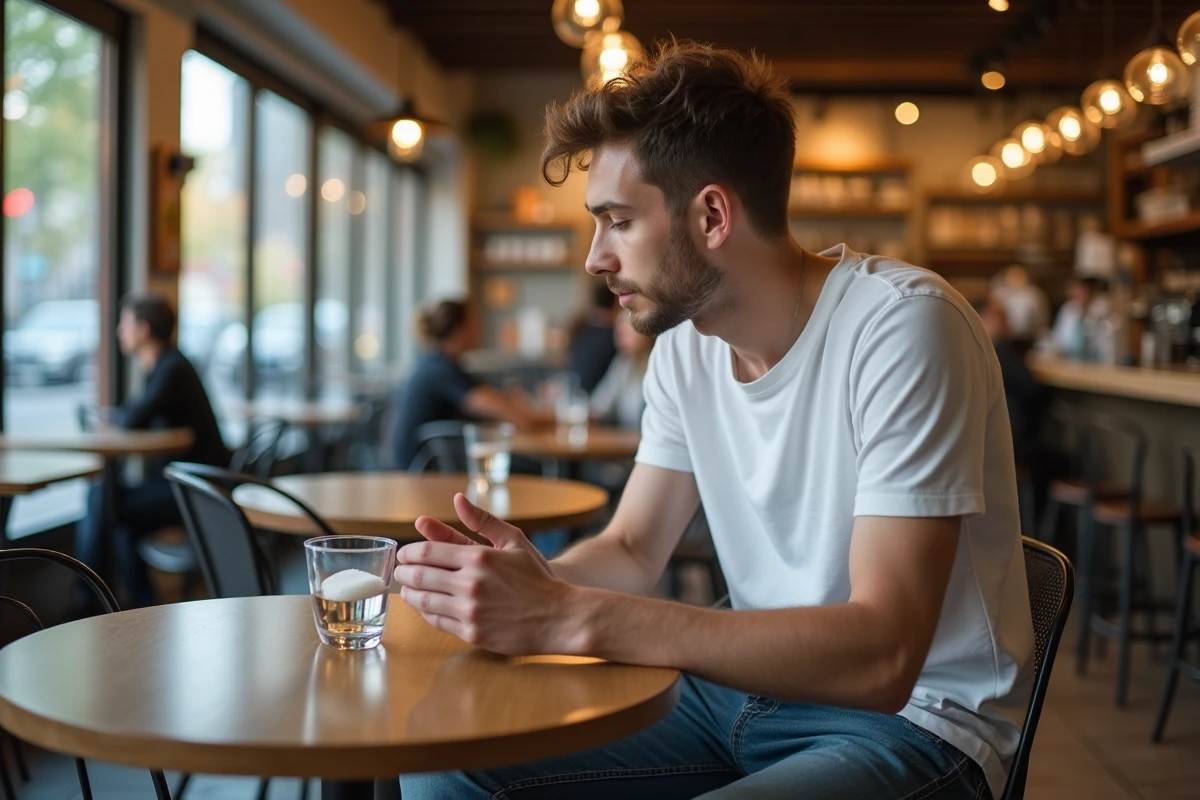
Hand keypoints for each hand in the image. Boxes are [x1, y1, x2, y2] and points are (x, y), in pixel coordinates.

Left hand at [393, 493, 580, 654]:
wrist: (558, 617)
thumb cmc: (537, 577)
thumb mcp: (514, 541)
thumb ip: (483, 520)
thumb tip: (458, 499)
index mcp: (479, 558)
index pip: (428, 552)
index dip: (409, 553)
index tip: (403, 554)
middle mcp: (471, 584)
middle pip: (420, 576)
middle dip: (404, 572)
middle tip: (399, 571)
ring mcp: (470, 611)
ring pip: (424, 601)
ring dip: (410, 594)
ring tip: (407, 588)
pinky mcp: (472, 633)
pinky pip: (437, 622)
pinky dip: (425, 613)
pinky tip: (426, 607)